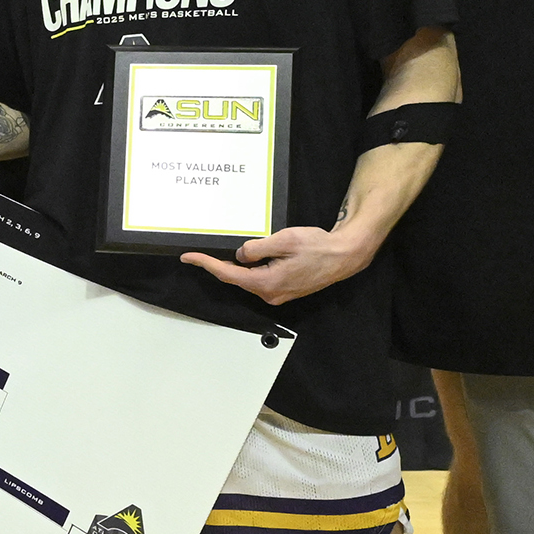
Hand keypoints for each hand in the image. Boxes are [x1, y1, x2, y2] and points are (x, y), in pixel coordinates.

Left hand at [181, 225, 372, 304]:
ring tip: (229, 250)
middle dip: (219, 265)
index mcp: (267, 283)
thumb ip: (257, 248)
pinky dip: (252, 269)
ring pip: (249, 279)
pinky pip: (261, 279)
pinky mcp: (285, 289)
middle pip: (236, 279)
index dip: (206, 264)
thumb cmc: (318, 247)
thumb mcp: (284, 240)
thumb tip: (240, 254)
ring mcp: (278, 294)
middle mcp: (270, 294)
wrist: (344, 256)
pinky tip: (252, 257)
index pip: (228, 274)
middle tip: (202, 251)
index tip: (189, 257)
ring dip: (238, 266)